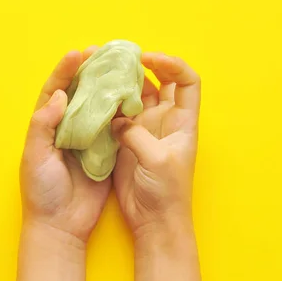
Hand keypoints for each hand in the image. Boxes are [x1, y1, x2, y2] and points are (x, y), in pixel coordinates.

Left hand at [20, 47, 110, 242]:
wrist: (61, 226)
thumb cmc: (42, 191)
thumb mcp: (35, 156)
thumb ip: (43, 125)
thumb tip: (60, 95)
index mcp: (47, 127)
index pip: (55, 91)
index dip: (64, 71)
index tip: (77, 53)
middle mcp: (66, 129)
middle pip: (78, 94)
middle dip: (89, 73)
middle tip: (103, 54)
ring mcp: (87, 140)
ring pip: (97, 108)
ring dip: (107, 89)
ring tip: (120, 70)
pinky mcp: (104, 153)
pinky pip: (113, 129)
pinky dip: (121, 114)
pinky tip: (131, 99)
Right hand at [112, 52, 200, 241]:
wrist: (154, 220)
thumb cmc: (167, 192)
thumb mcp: (156, 159)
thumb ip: (136, 134)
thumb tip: (116, 119)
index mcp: (182, 120)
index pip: (186, 81)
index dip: (172, 64)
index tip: (148, 59)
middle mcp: (165, 120)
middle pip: (160, 82)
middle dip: (143, 67)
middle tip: (120, 59)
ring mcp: (145, 129)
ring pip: (136, 96)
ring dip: (123, 84)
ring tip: (104, 72)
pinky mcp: (126, 140)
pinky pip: (118, 115)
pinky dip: (108, 105)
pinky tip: (95, 98)